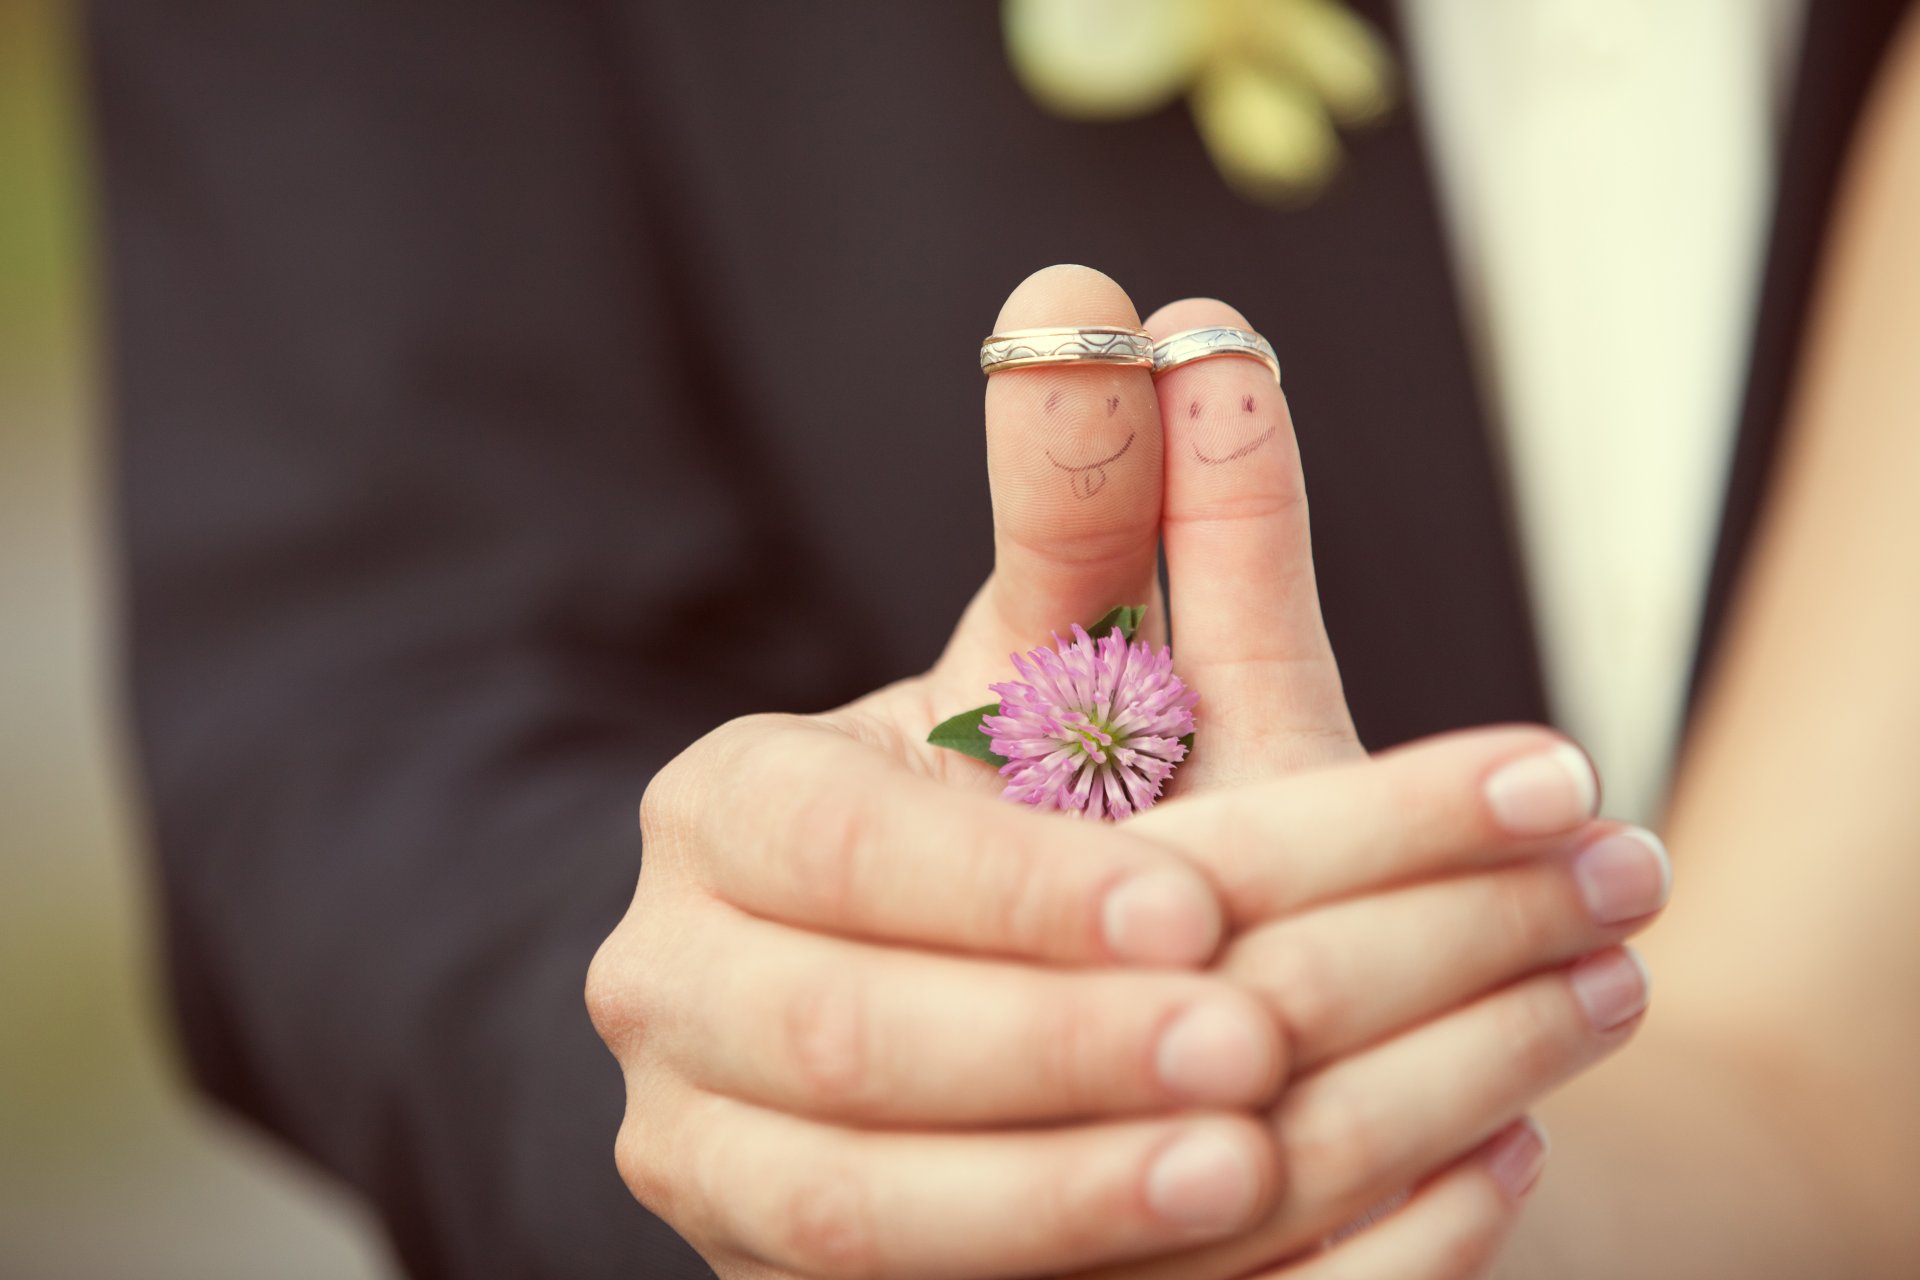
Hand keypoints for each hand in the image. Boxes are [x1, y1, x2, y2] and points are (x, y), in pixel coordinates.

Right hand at [587, 266, 1668, 1278]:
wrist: (1009, 1012)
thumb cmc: (1039, 817)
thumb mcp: (1067, 674)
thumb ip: (1082, 515)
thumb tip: (1088, 299)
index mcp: (727, 822)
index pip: (831, 855)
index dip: (1001, 890)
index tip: (1193, 913)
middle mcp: (683, 996)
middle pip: (840, 1049)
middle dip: (1050, 1053)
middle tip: (1261, 1048)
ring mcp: (720, 1160)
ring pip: (856, 1216)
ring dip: (1062, 1201)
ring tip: (1261, 1159)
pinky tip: (1276, 1235)